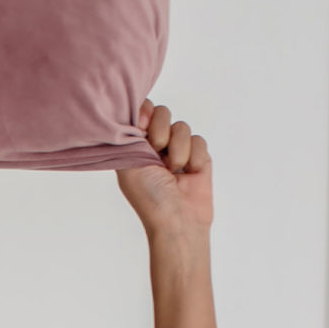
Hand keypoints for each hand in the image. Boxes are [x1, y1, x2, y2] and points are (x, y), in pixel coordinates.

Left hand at [115, 101, 210, 233]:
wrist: (178, 219)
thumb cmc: (149, 196)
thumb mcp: (129, 163)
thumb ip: (130, 134)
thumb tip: (137, 108)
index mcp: (135, 146)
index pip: (140, 113)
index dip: (143, 112)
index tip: (143, 123)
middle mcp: (156, 146)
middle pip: (162, 112)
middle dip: (160, 129)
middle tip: (157, 150)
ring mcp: (178, 150)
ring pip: (182, 126)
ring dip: (178, 148)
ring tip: (174, 170)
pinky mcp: (199, 157)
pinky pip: (199, 140)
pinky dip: (195, 156)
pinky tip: (190, 173)